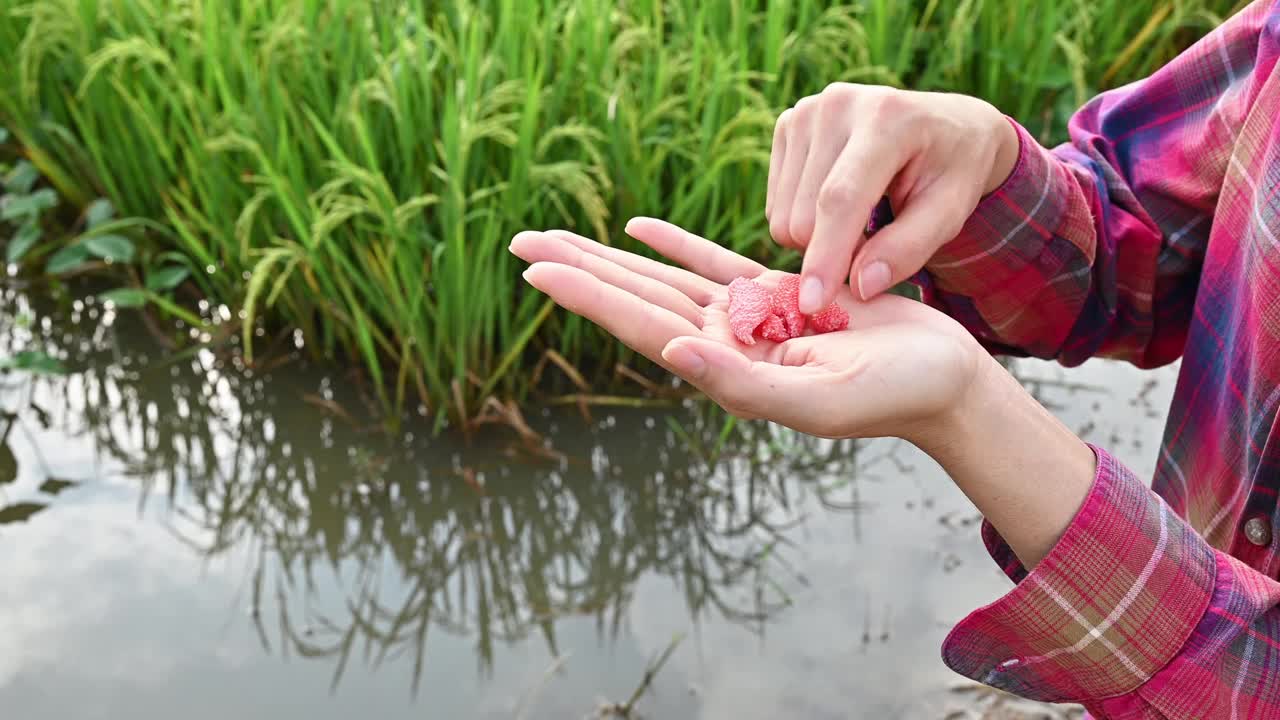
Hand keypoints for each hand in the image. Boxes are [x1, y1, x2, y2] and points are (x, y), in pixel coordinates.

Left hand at [508, 217, 985, 443]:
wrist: (942, 382)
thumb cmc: (890, 398)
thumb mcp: (816, 400)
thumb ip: (742, 383)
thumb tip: (671, 352)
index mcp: (724, 372)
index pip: (640, 326)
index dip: (588, 296)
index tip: (536, 270)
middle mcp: (723, 345)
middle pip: (636, 297)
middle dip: (579, 269)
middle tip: (521, 243)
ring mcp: (746, 318)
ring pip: (663, 278)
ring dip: (611, 256)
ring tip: (558, 236)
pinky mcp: (776, 293)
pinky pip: (712, 263)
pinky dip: (674, 244)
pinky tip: (638, 228)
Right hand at [766, 83, 1018, 311]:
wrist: (944, 124)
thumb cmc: (951, 172)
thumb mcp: (950, 214)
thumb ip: (908, 250)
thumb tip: (860, 287)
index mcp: (888, 118)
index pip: (841, 198)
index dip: (826, 255)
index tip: (812, 304)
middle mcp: (837, 105)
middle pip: (803, 215)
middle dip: (832, 251)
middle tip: (873, 245)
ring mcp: (806, 111)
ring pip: (782, 216)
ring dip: (816, 238)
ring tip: (860, 221)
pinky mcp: (787, 124)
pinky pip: (775, 205)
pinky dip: (804, 219)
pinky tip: (837, 202)